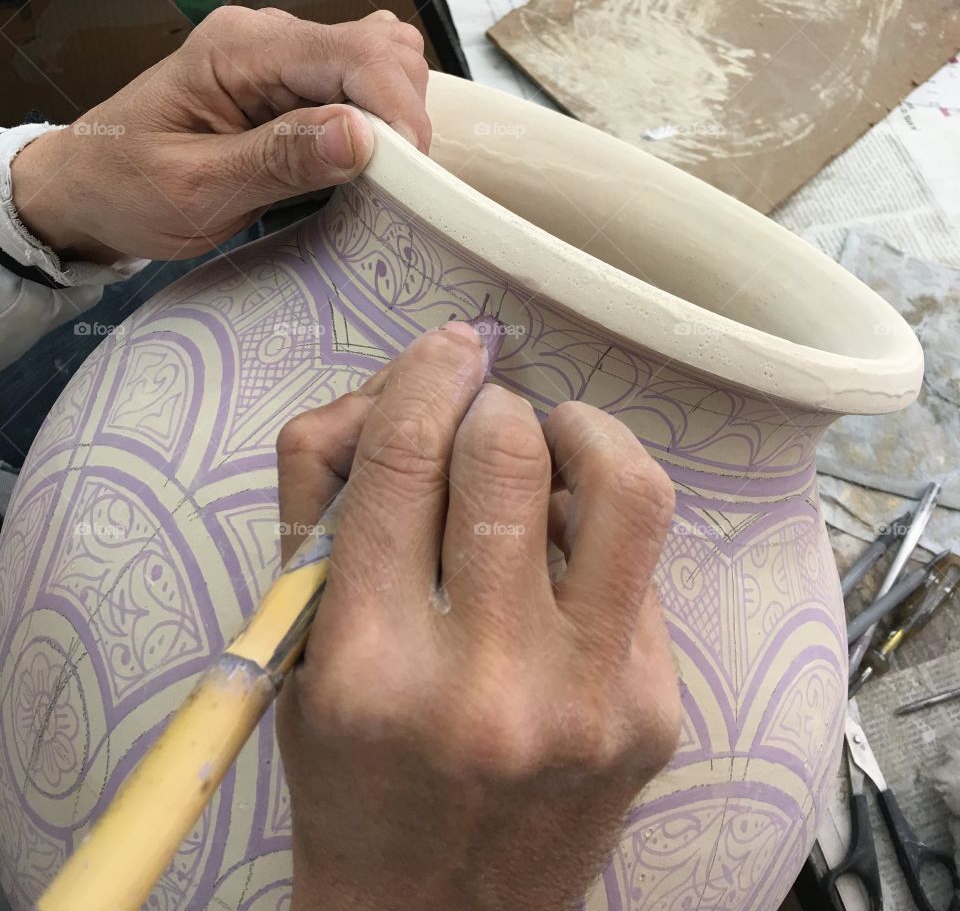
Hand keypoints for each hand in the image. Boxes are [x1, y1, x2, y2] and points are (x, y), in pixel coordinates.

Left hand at [10, 6, 428, 262]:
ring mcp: (284, 54)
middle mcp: (268, 35)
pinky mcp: (293, 80)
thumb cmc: (125, 188)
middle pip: (381, 47)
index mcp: (240, 46)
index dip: (397, 105)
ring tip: (379, 174)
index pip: (353, 50)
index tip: (415, 170)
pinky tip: (364, 159)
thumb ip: (278, 159)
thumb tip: (362, 134)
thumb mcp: (197, 188)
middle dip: (403, 112)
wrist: (87, 188)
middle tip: (395, 183)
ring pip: (383, 59)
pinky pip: (361, 82)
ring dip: (396, 114)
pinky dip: (381, 118)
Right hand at [275, 323, 680, 910]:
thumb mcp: (295, 646)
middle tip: (482, 421)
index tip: (445, 350)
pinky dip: (602, 525)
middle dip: (492, 406)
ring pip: (622, 487)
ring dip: (583, 433)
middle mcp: (483, 684)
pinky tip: (569, 550)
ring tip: (556, 440)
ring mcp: (586, 702)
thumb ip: (322, 498)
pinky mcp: (653, 713)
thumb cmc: (353, 774)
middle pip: (509, 451)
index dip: (427, 372)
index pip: (407, 455)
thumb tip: (407, 386)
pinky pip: (644, 563)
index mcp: (368, 663)